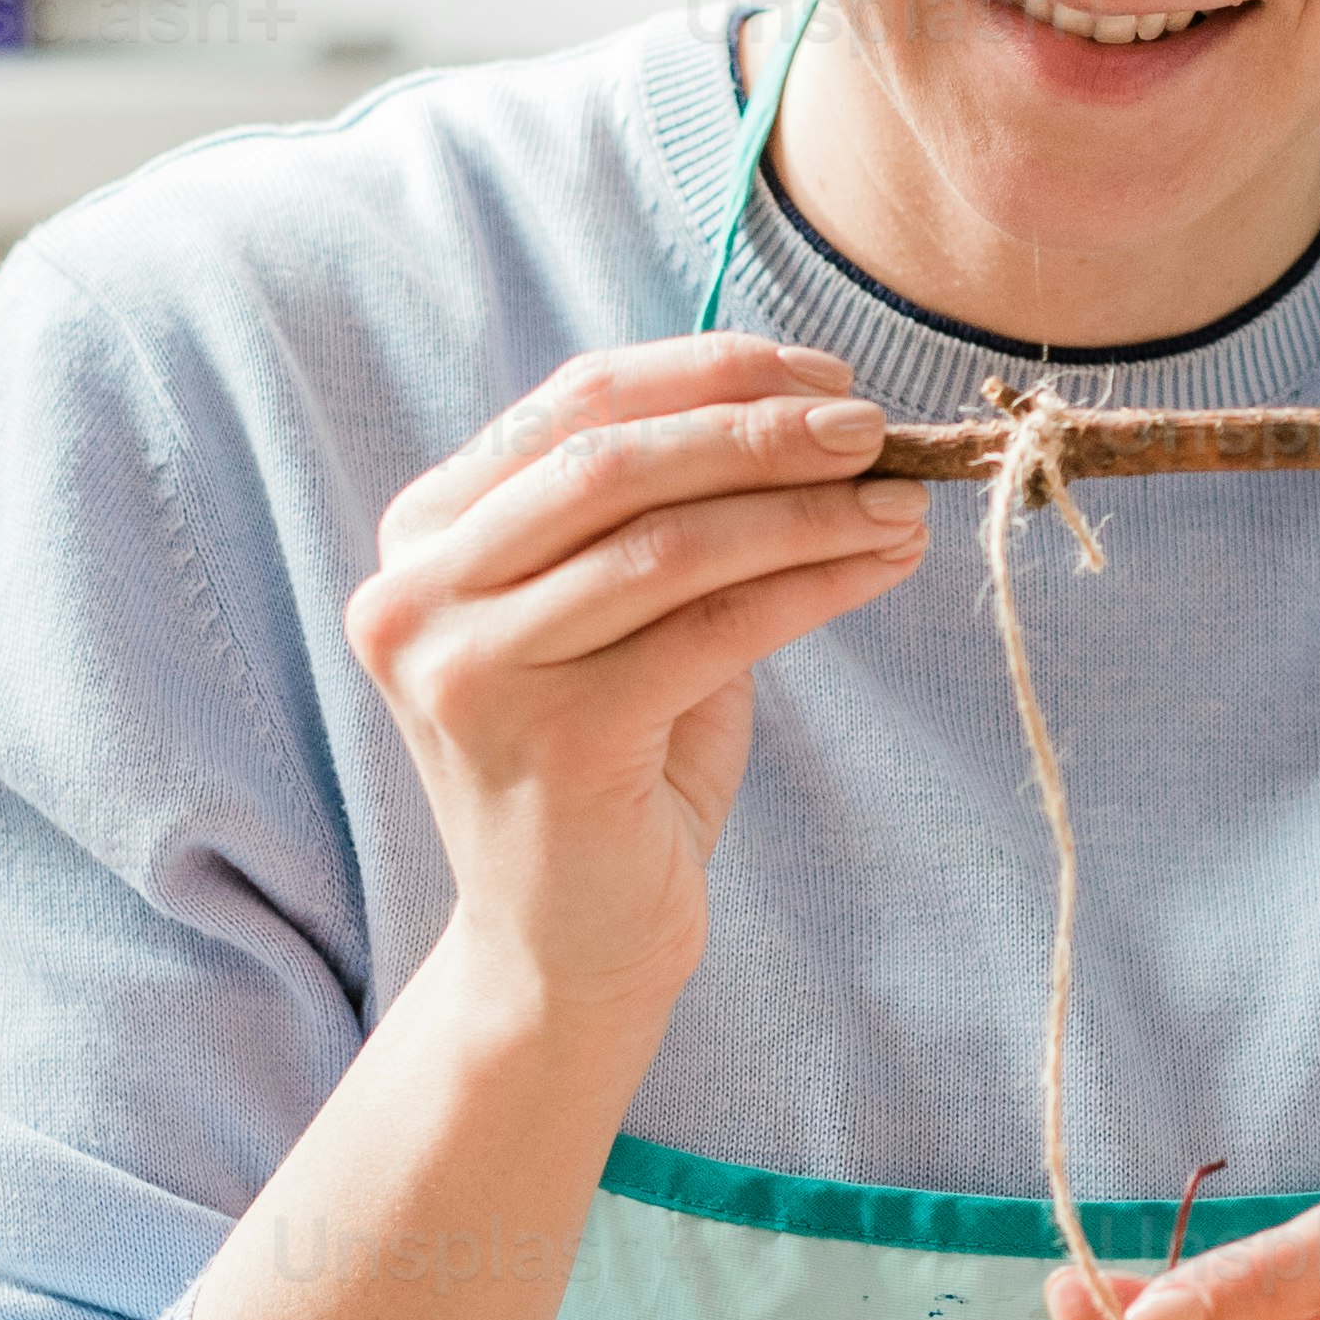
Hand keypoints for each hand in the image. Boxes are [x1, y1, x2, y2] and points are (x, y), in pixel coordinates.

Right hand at [342, 337, 938, 1038]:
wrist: (565, 947)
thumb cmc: (610, 762)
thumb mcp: (613, 613)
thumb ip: (661, 509)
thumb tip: (811, 406)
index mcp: (422, 536)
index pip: (575, 405)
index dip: (709, 372)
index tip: (824, 374)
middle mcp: (417, 596)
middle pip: (615, 461)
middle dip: (760, 430)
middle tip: (872, 427)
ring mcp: (472, 673)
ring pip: (669, 542)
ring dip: (806, 507)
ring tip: (902, 500)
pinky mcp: (554, 745)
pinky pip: (713, 630)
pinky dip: (814, 583)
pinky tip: (883, 564)